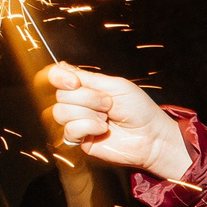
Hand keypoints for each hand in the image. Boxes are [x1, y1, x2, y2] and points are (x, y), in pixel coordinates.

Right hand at [43, 63, 193, 179]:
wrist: (151, 136)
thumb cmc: (139, 110)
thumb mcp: (115, 85)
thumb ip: (87, 78)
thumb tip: (61, 67)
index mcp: (85, 86)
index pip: (56, 76)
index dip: (58, 77)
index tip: (74, 82)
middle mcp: (78, 103)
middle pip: (60, 95)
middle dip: (88, 98)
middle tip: (109, 104)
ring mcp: (77, 121)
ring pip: (61, 112)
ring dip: (88, 113)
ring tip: (107, 118)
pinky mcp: (79, 140)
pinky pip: (69, 130)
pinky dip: (88, 127)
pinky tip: (103, 129)